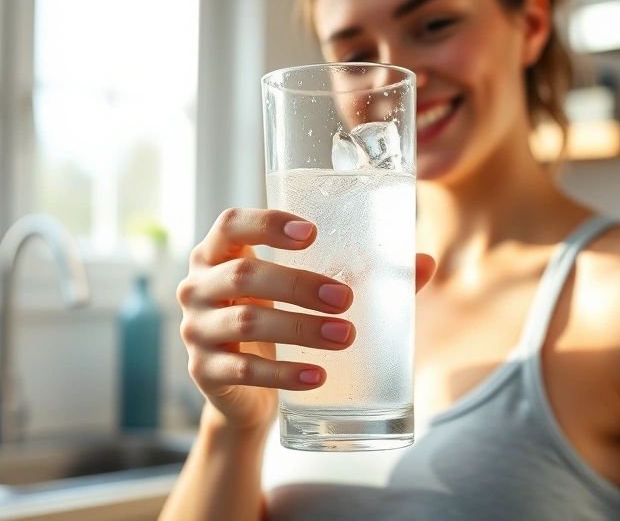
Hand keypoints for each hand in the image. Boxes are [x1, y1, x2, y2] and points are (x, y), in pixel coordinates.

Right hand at [177, 208, 435, 432]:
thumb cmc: (279, 325)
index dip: (266, 224)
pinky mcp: (204, 372)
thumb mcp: (305, 296)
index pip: (231, 223)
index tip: (312, 233)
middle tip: (345, 299)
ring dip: (300, 328)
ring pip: (245, 322)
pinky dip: (284, 374)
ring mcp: (196, 330)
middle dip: (299, 284)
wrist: (244, 394)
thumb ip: (362, 276)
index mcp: (219, 254)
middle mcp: (198, 286)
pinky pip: (243, 370)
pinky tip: (318, 375)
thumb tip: (423, 262)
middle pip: (243, 274)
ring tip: (346, 336)